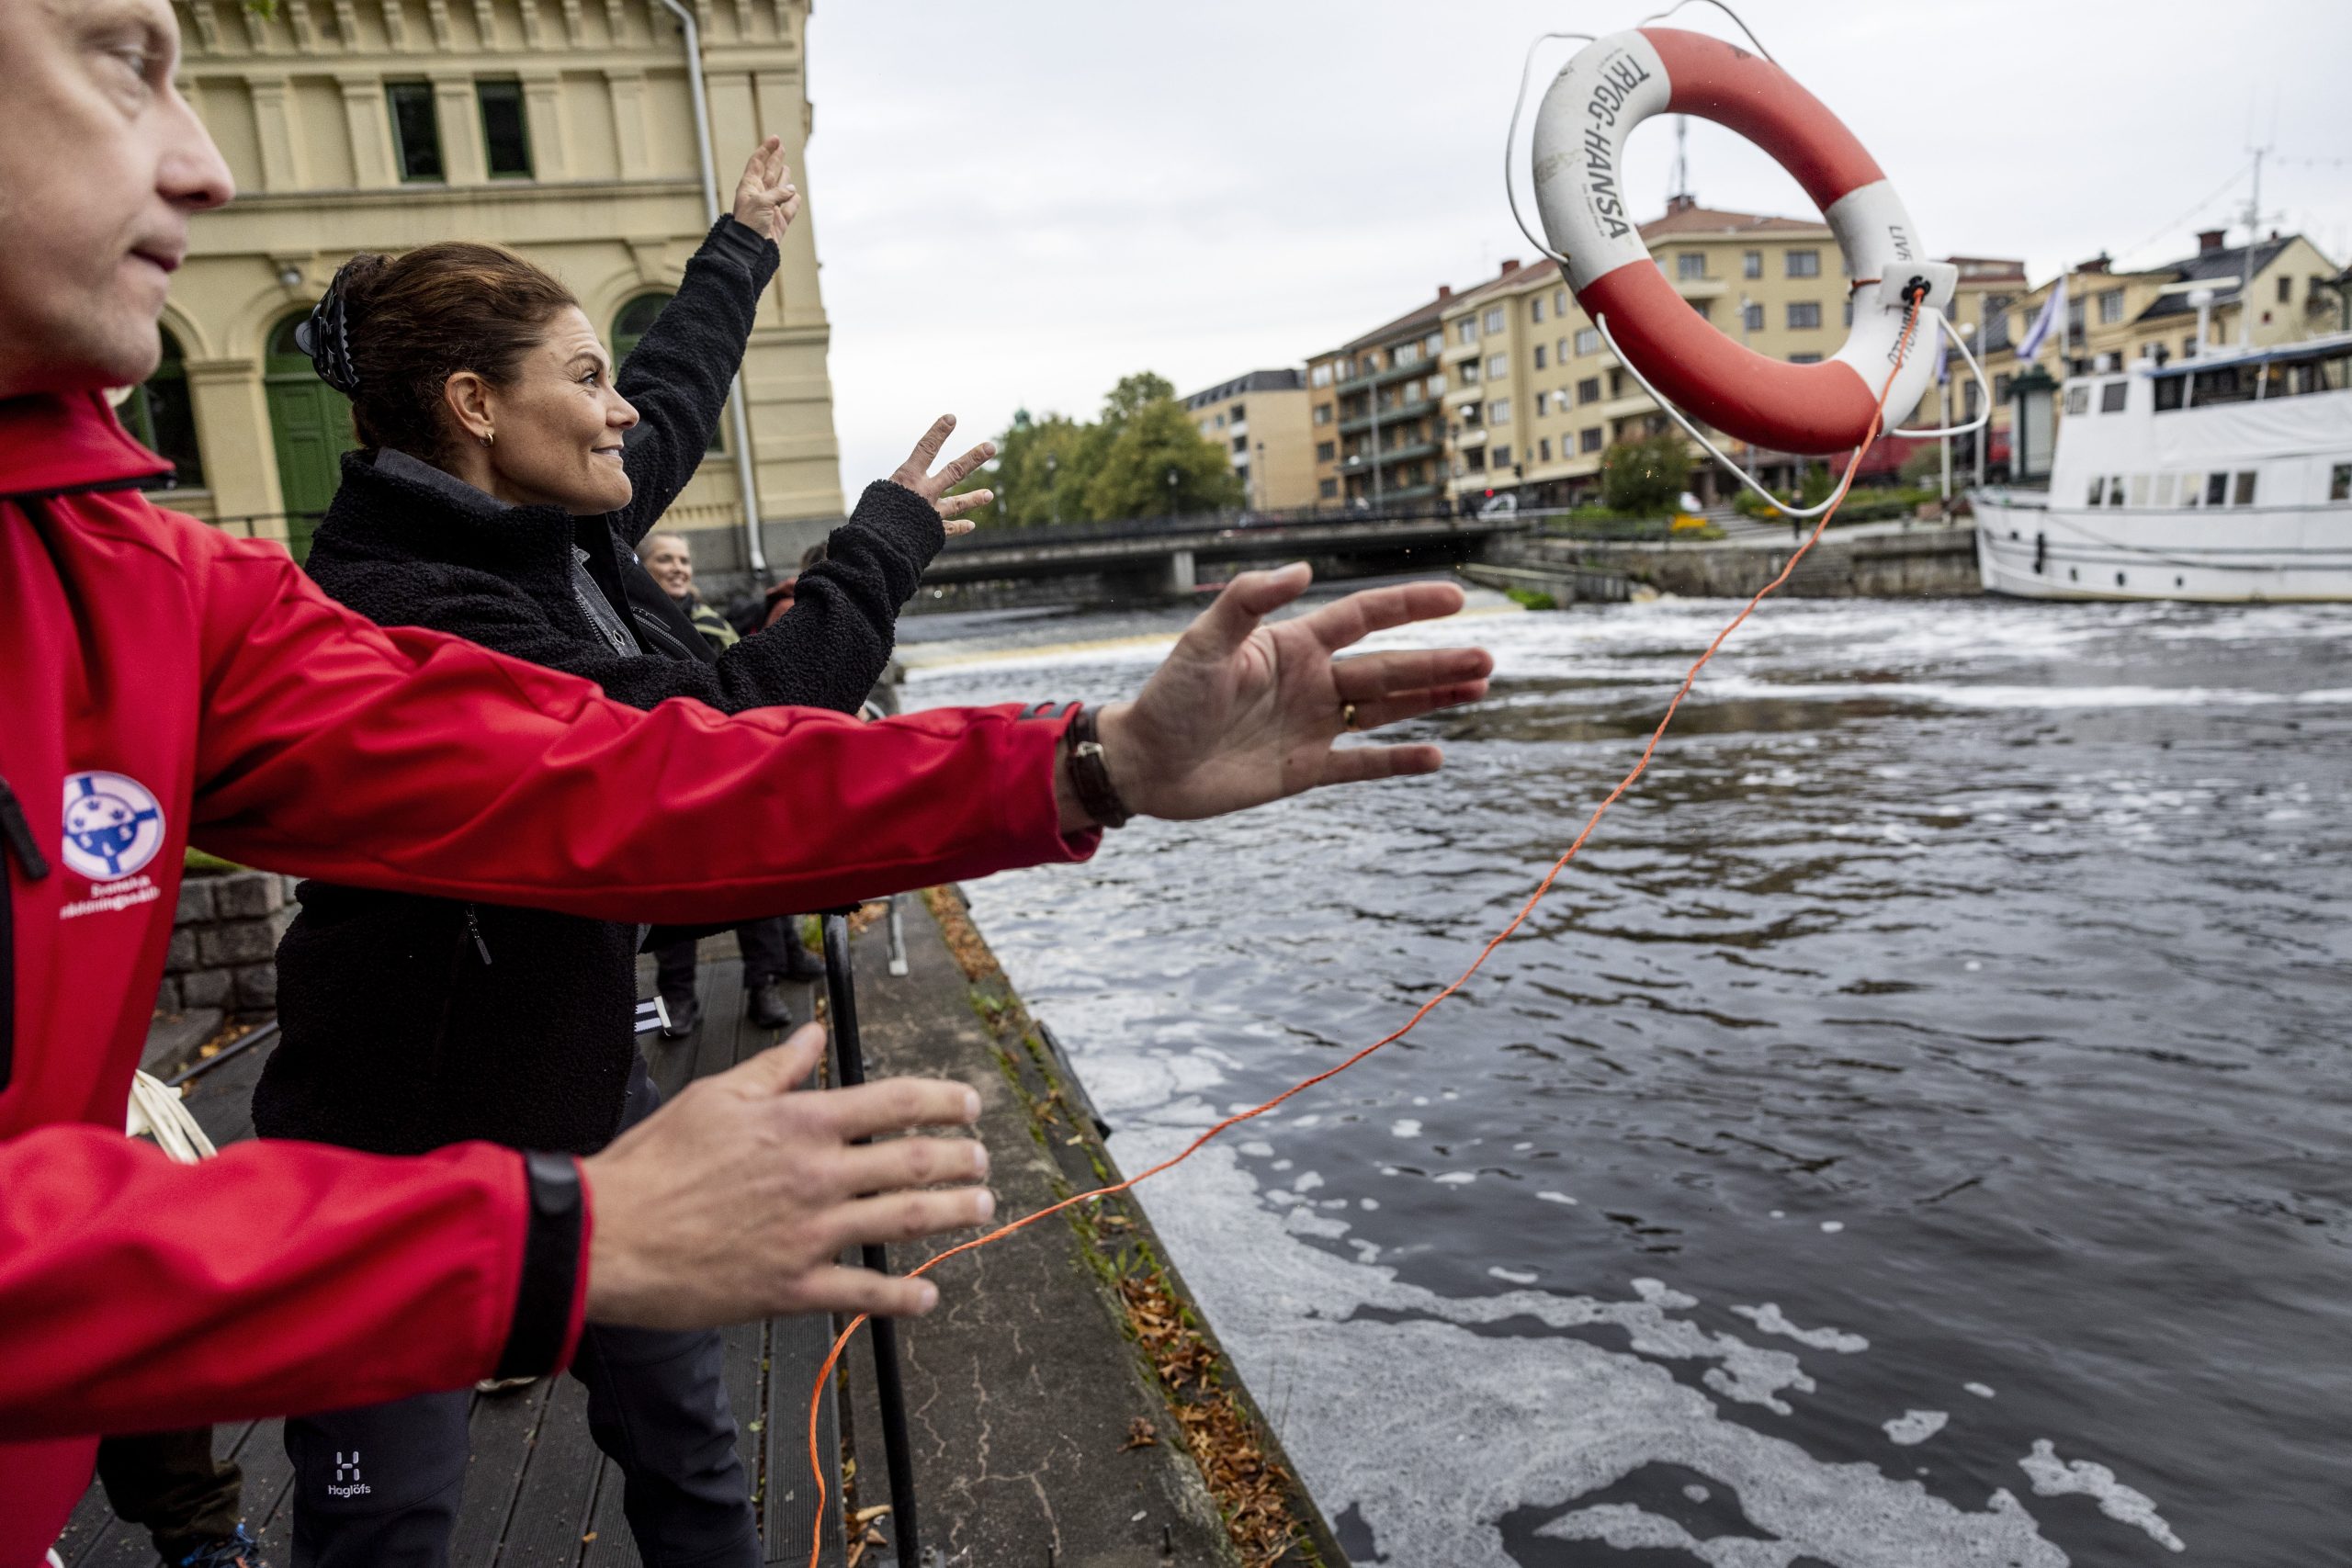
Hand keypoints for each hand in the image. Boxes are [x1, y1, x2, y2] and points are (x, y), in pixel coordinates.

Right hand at [580, 1025, 993, 1327]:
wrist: (608, 1235)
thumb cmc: (653, 1164)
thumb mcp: (715, 1095)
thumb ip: (775, 1068)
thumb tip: (813, 1037)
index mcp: (800, 1122)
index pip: (895, 1101)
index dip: (945, 1100)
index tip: (970, 1104)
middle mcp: (816, 1174)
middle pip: (916, 1161)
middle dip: (964, 1159)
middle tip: (983, 1159)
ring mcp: (810, 1233)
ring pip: (906, 1221)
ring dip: (955, 1214)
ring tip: (981, 1208)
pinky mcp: (792, 1286)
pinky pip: (862, 1293)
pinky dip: (903, 1297)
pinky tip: (928, 1295)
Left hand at [730, 134, 800, 243]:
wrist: (751, 249)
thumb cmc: (750, 224)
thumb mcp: (762, 202)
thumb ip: (777, 193)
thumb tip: (791, 190)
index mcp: (749, 187)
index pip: (757, 163)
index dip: (766, 150)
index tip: (775, 139)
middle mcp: (759, 196)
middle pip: (768, 172)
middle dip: (775, 159)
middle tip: (781, 147)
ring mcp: (770, 209)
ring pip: (779, 189)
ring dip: (783, 178)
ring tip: (786, 168)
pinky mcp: (779, 222)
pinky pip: (788, 208)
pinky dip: (793, 202)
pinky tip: (795, 195)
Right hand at [889, 414, 994, 534]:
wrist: (877, 544)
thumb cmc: (871, 515)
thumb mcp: (879, 494)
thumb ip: (897, 489)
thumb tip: (906, 490)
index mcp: (908, 478)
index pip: (925, 448)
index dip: (938, 432)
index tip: (951, 418)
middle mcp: (925, 492)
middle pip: (954, 471)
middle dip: (973, 458)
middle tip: (991, 447)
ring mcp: (932, 512)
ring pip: (958, 502)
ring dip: (974, 498)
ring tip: (990, 494)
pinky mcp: (933, 532)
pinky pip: (949, 529)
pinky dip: (960, 527)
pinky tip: (971, 525)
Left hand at [1072, 564, 1490, 826]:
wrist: (1146, 765)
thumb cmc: (1168, 697)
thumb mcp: (1204, 643)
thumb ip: (1248, 602)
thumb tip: (1302, 569)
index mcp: (1293, 645)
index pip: (1364, 617)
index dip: (1409, 605)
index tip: (1456, 598)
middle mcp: (1311, 681)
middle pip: (1388, 667)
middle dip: (1438, 662)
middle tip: (1488, 660)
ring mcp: (1312, 725)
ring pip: (1386, 710)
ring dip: (1432, 699)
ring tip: (1479, 690)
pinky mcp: (1305, 769)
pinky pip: (1361, 764)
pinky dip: (1397, 762)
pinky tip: (1436, 756)